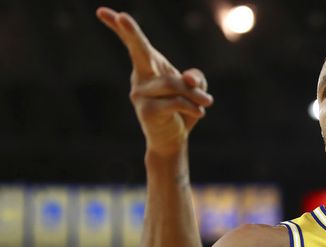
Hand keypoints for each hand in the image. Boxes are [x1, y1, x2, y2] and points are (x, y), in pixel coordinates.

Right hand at [96, 7, 213, 156]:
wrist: (172, 140)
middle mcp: (140, 78)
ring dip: (195, 93)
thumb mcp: (195, 90)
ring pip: (172, 83)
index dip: (119, 27)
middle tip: (123, 16)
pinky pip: (175, 101)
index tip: (102, 11)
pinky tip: (199, 113)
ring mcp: (140, 94)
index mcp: (149, 67)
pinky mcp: (146, 110)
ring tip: (207, 102)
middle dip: (132, 33)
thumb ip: (195, 78)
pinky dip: (192, 106)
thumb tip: (188, 78)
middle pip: (139, 51)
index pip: (133, 44)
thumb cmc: (181, 110)